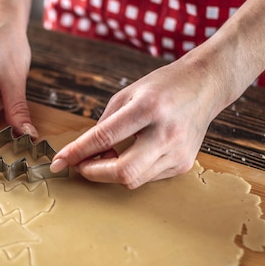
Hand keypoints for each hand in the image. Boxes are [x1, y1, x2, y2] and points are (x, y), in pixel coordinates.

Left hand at [50, 55, 227, 188]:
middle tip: (82, 165)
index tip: (58, 162)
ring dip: (111, 173)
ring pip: (134, 180)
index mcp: (148, 108)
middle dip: (94, 173)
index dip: (76, 153)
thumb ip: (104, 125)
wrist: (205, 85)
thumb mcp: (127, 95)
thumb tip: (83, 153)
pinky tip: (130, 155)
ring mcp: (178, 152)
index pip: (104, 138)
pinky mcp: (184, 164)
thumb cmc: (163, 87)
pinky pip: (148, 177)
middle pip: (123, 172)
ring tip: (107, 155)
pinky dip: (131, 170)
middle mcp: (166, 133)